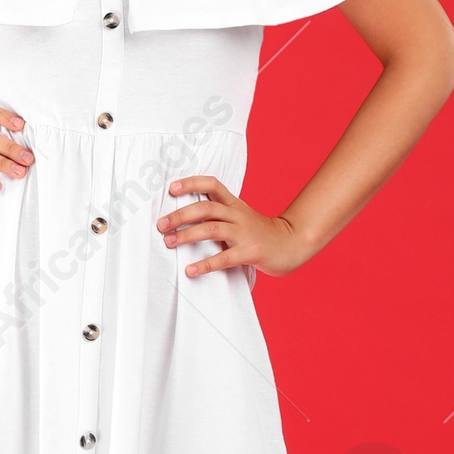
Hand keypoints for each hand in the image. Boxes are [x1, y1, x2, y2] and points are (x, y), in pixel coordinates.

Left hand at [156, 176, 309, 278]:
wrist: (293, 243)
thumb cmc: (260, 233)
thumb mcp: (241, 217)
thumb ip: (219, 215)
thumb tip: (185, 216)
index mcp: (235, 204)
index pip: (212, 184)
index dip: (192, 183)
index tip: (171, 188)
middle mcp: (238, 215)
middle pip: (205, 207)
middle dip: (180, 215)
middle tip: (161, 225)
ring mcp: (245, 233)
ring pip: (211, 229)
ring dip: (186, 236)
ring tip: (168, 243)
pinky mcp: (250, 252)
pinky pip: (224, 258)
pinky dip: (205, 264)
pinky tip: (190, 270)